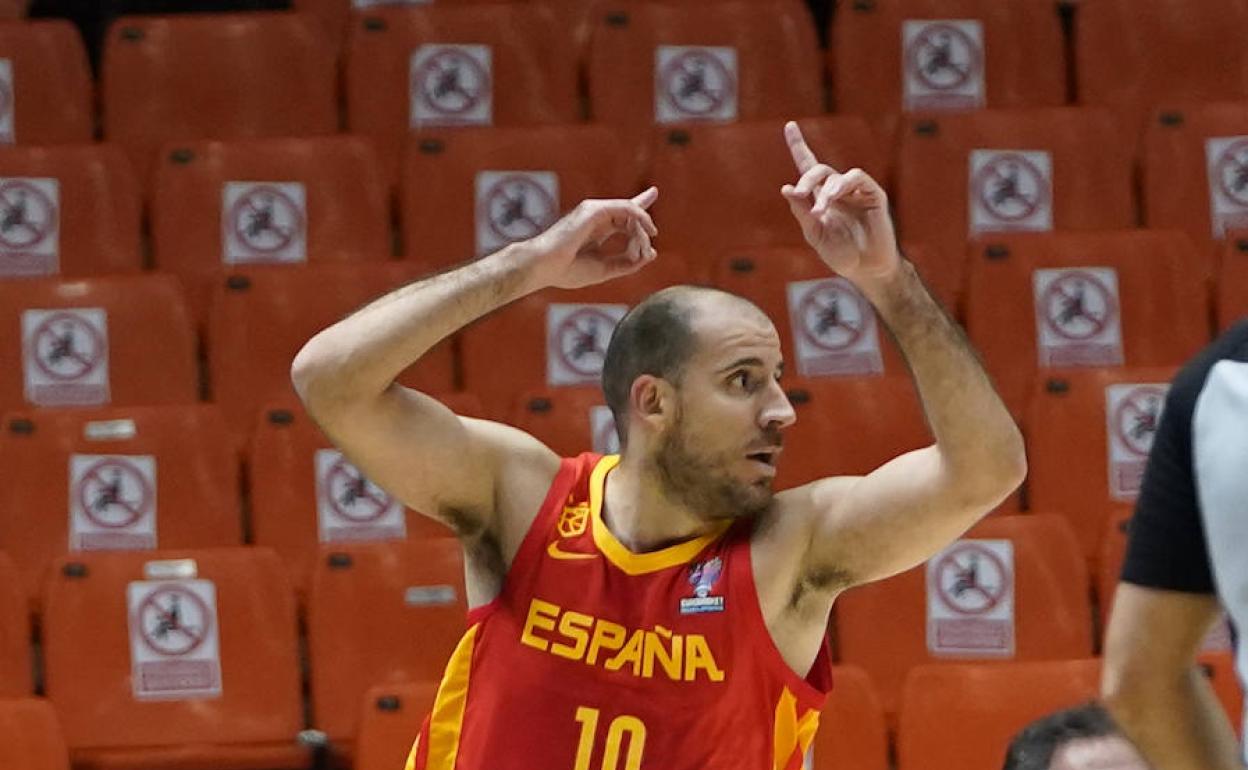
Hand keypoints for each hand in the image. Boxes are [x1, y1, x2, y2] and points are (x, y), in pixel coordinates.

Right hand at [520, 187, 658, 290]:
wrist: (544, 267)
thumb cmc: (567, 271)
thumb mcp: (605, 270)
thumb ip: (627, 263)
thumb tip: (650, 253)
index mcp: (596, 230)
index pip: (623, 214)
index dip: (640, 205)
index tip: (653, 193)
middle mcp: (596, 218)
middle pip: (631, 214)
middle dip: (645, 234)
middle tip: (644, 254)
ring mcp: (594, 212)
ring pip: (631, 212)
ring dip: (642, 231)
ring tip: (643, 249)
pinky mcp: (593, 209)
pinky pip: (626, 208)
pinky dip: (639, 219)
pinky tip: (646, 231)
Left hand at [780, 122, 899, 285]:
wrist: (866, 269)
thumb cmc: (841, 254)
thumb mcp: (815, 234)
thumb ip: (801, 212)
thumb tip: (786, 188)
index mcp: (821, 198)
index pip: (809, 166)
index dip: (799, 146)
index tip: (789, 126)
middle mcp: (838, 190)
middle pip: (819, 170)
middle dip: (807, 178)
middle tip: (799, 194)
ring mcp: (856, 191)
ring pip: (837, 176)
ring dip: (826, 190)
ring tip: (820, 209)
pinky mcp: (874, 195)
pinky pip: (858, 178)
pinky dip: (844, 184)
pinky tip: (835, 197)